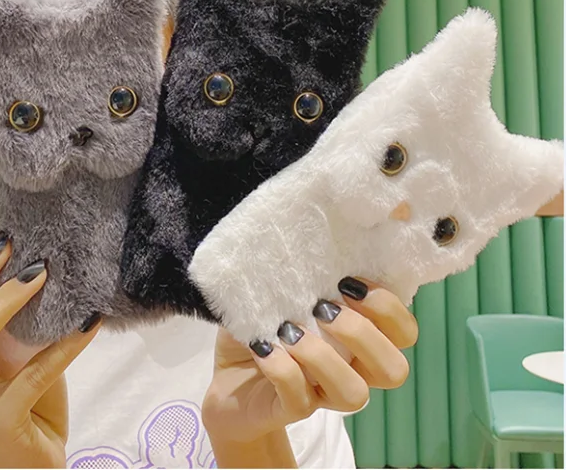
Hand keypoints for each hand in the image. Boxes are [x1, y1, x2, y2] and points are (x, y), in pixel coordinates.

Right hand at [0, 236, 100, 467]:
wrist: (35, 464)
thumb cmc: (23, 400)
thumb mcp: (7, 354)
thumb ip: (1, 319)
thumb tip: (22, 257)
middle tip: (8, 244)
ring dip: (7, 301)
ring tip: (42, 272)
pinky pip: (32, 376)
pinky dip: (64, 345)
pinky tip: (90, 322)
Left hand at [202, 278, 416, 455]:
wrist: (226, 384)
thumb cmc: (262, 327)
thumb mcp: (281, 291)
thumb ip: (303, 266)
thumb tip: (323, 222)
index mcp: (358, 337)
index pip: (404, 331)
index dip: (388, 307)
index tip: (347, 281)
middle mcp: (350, 368)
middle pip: (394, 369)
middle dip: (363, 334)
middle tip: (322, 308)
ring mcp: (322, 393)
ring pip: (355, 394)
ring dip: (323, 358)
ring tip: (290, 331)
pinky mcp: (289, 408)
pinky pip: (299, 397)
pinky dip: (282, 368)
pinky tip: (262, 346)